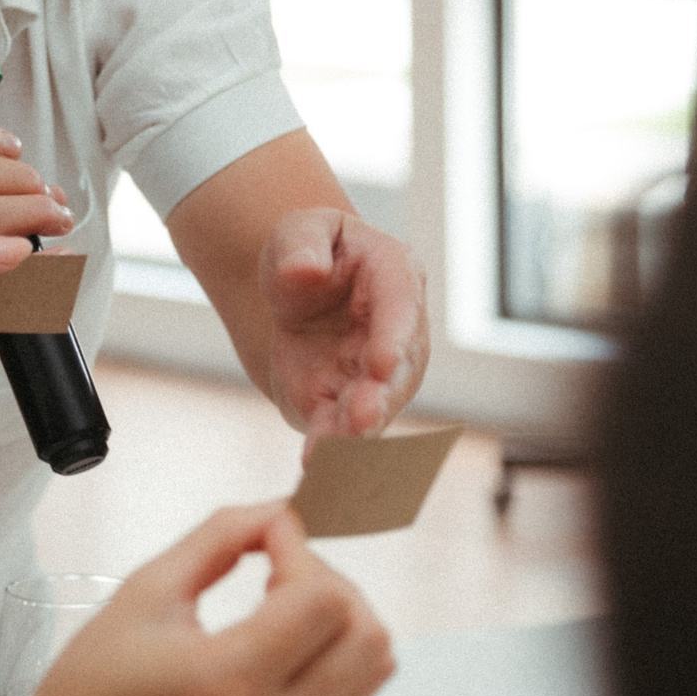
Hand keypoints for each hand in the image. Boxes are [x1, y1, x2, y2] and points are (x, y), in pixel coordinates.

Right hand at [6, 503, 393, 695]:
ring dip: (343, 622)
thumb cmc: (92, 688)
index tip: (263, 538)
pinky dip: (329, 657)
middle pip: (367, 634)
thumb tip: (276, 512)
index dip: (300, 551)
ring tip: (285, 608)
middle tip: (279, 572)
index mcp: (229, 679)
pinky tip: (276, 646)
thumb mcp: (144, 591)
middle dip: (332, 583)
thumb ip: (219, 537)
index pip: (323, 599)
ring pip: (374, 668)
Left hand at [260, 208, 427, 436]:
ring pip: (375, 406)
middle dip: (380, 397)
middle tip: (362, 420)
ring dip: (356, 432)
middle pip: (397, 368)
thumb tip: (304, 271)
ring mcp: (378, 372)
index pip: (400, 308)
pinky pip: (341, 427)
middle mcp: (399, 331)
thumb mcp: (298, 232)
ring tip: (333, 452)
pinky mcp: (346, 400)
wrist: (295, 290)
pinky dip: (329, 447)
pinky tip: (313, 464)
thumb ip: (301, 247)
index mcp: (395, 275)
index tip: (380, 364)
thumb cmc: (306, 251)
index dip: (392, 338)